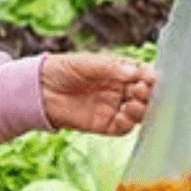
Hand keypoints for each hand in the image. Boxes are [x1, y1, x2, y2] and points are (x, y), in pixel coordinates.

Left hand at [41, 53, 155, 135]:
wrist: (40, 89)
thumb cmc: (64, 70)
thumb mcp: (89, 63)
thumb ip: (112, 68)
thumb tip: (136, 73)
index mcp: (121, 73)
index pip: (143, 75)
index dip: (150, 76)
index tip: (150, 77)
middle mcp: (121, 91)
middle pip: (145, 95)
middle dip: (148, 93)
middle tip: (141, 89)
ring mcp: (114, 108)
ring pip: (139, 112)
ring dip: (142, 108)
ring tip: (133, 102)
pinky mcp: (105, 125)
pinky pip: (124, 127)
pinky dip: (128, 122)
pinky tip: (124, 114)